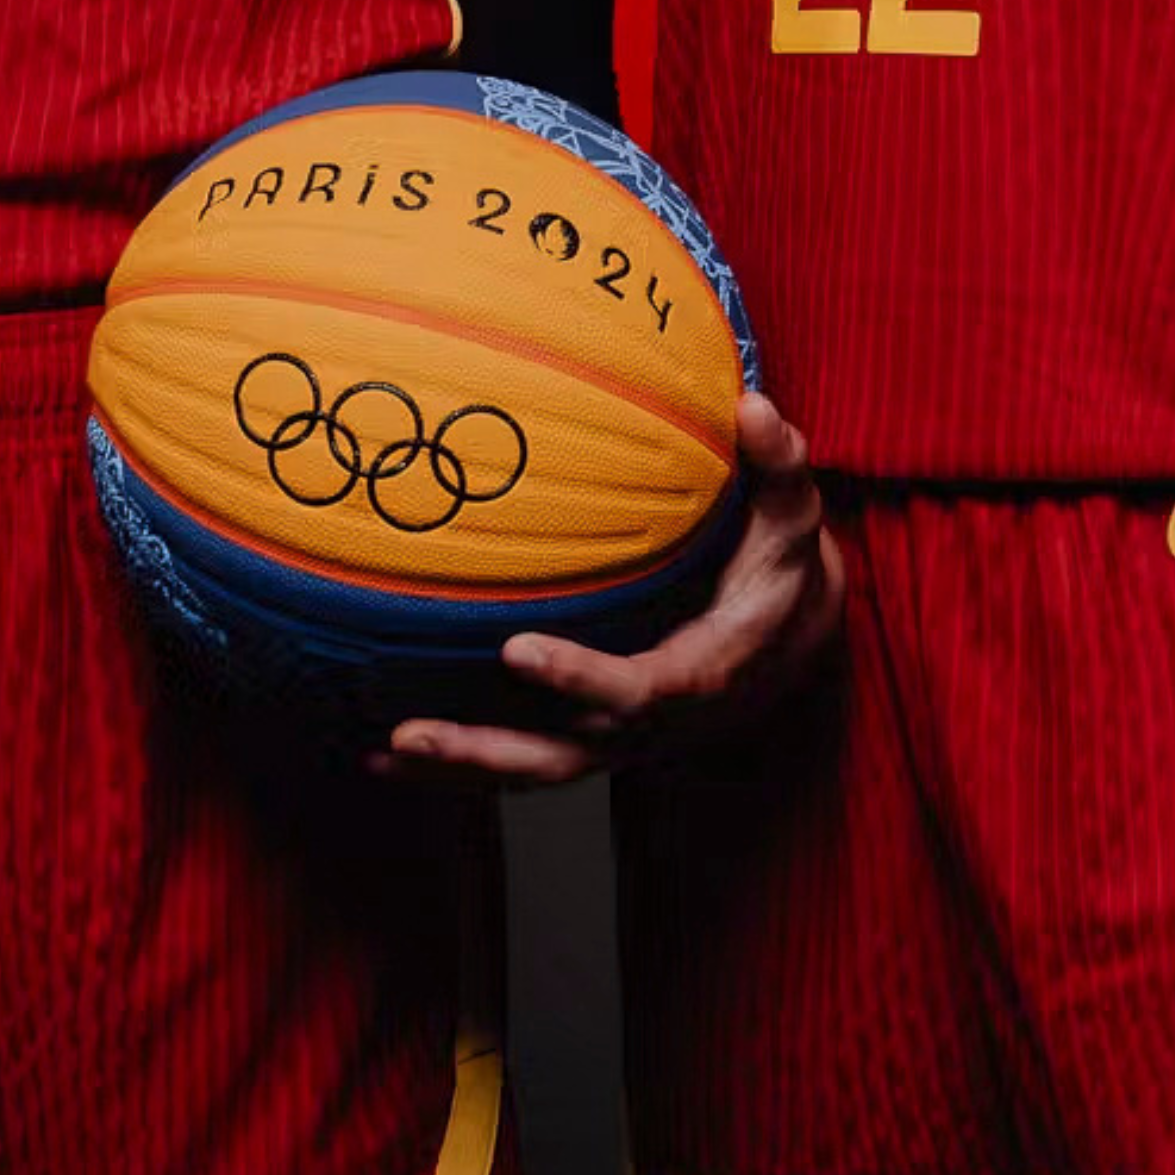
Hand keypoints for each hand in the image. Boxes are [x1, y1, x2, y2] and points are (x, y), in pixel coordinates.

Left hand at [376, 392, 842, 785]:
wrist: (787, 642)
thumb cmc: (780, 569)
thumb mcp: (793, 517)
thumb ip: (779, 464)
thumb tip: (754, 404)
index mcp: (703, 672)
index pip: (639, 689)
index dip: (580, 677)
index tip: (516, 651)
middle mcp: (654, 722)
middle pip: (566, 754)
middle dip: (485, 750)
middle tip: (409, 731)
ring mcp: (619, 738)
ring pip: (535, 769)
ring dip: (457, 766)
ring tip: (380, 751)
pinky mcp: (594, 737)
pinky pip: (523, 760)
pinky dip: (458, 766)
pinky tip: (386, 757)